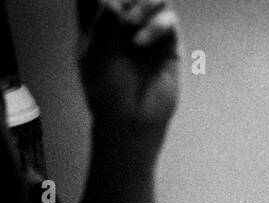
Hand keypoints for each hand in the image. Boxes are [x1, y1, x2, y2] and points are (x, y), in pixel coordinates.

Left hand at [78, 0, 181, 157]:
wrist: (132, 120)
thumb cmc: (107, 92)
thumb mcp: (95, 56)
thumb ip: (104, 24)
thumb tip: (116, 3)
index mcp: (98, 20)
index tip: (102, 5)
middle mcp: (125, 20)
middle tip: (118, 14)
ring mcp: (149, 30)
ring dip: (142, 3)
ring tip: (129, 22)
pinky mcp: (169, 44)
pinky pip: (168, 19)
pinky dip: (155, 24)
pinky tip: (140, 42)